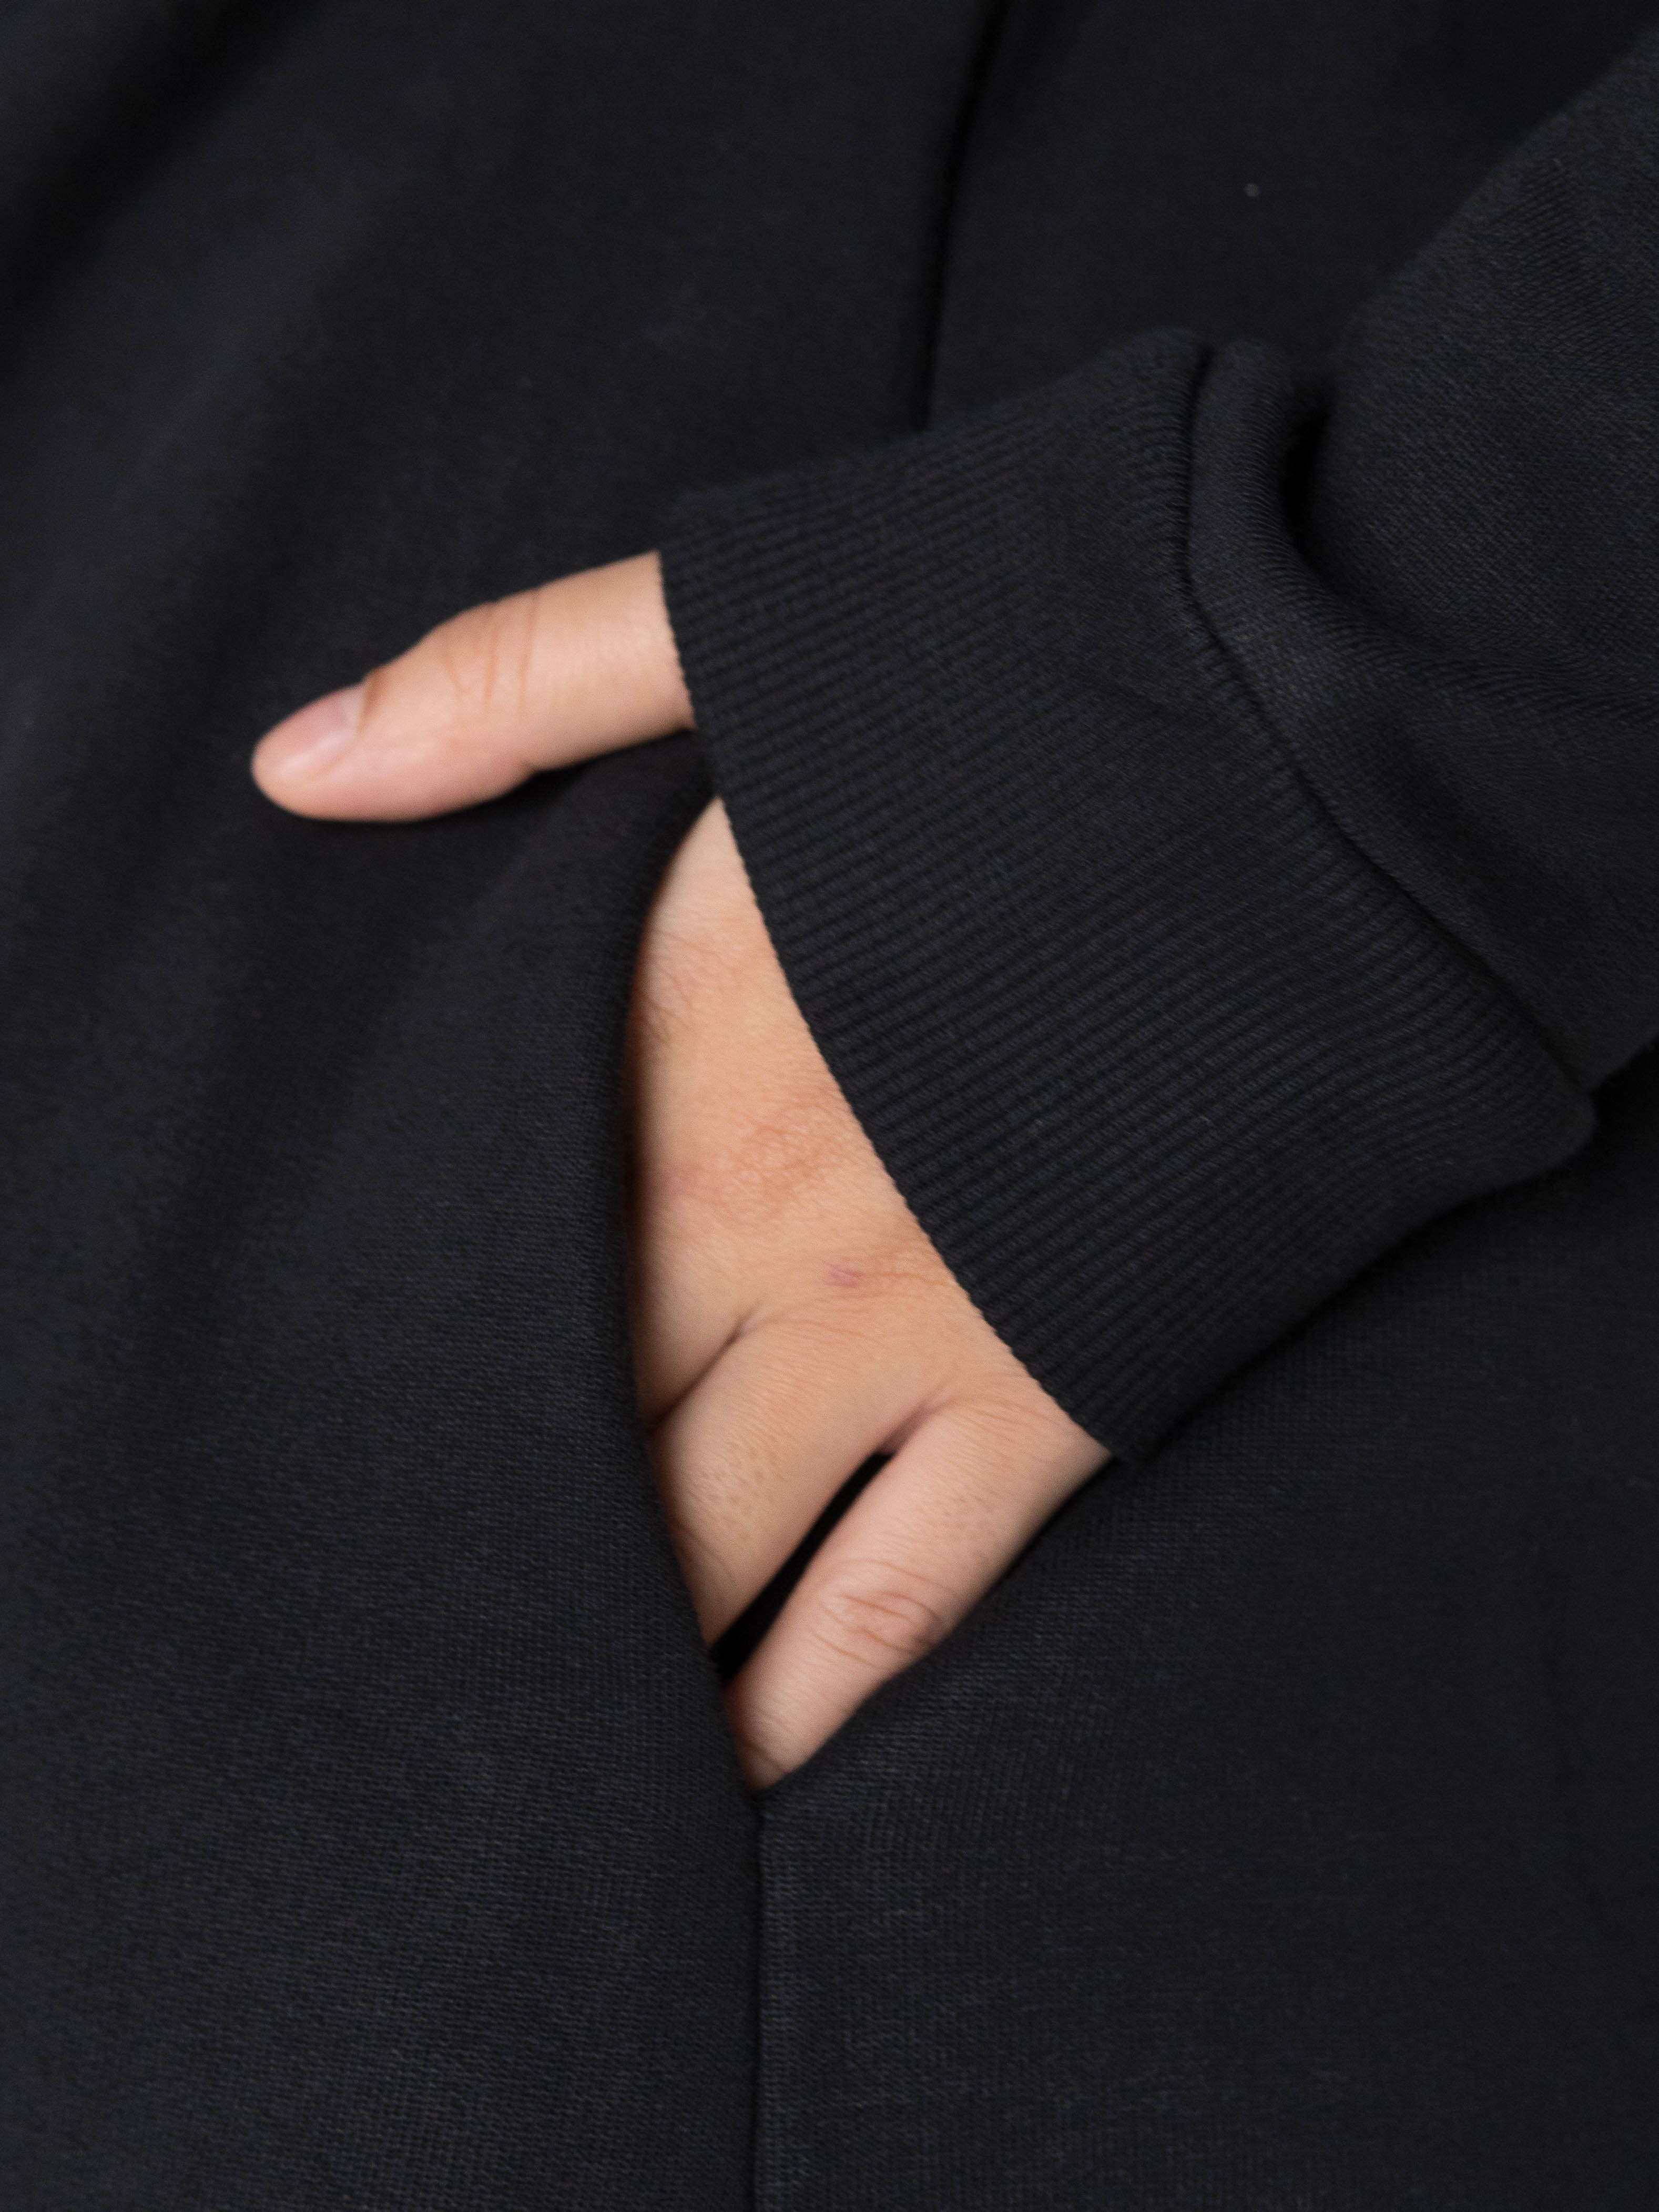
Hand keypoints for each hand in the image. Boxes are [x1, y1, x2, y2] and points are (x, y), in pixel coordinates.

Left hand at [254, 556, 1105, 1783]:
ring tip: (534, 1703)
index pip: (468, 1240)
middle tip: (408, 1583)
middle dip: (479, 1506)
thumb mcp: (740, 630)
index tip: (336, 1404)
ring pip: (699, 1537)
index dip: (392, 1340)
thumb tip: (297, 769)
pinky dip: (806, 1688)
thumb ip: (509, 688)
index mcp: (656, 1041)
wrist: (1311, 770)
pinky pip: (896, 1591)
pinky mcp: (1050, 1393)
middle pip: (560, 1418)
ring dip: (612, 1624)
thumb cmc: (1029, 685)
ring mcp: (899, 1330)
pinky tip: (734, 1754)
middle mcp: (746, 1219)